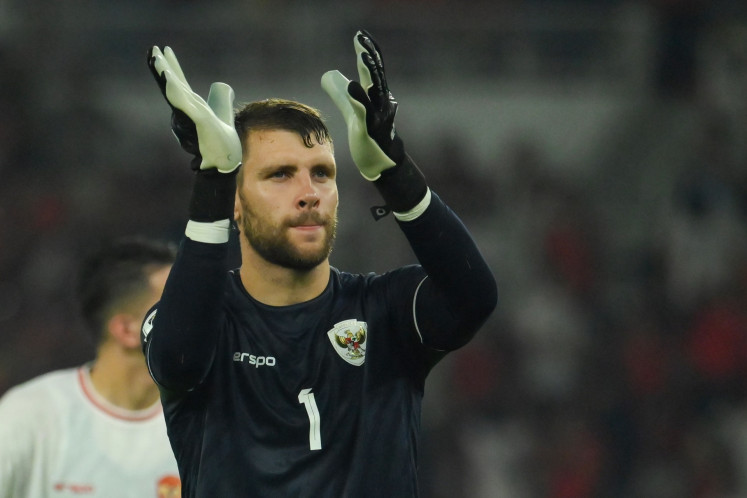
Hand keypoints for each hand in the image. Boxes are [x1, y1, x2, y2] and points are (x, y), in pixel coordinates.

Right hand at [147, 46, 240, 172]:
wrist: (224, 161)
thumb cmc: (220, 141)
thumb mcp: (222, 111)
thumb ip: (221, 98)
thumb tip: (223, 86)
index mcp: (191, 105)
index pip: (179, 82)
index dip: (172, 65)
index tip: (164, 48)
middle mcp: (186, 110)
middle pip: (171, 85)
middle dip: (162, 67)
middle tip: (152, 49)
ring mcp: (190, 117)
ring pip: (175, 93)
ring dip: (166, 77)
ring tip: (158, 61)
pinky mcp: (199, 122)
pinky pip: (186, 105)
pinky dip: (177, 93)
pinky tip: (170, 81)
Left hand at [321, 30, 403, 180]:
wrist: (383, 161)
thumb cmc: (370, 134)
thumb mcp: (354, 110)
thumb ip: (342, 93)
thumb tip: (328, 75)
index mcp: (376, 95)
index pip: (372, 69)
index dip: (367, 51)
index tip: (360, 35)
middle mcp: (381, 102)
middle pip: (376, 74)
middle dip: (370, 55)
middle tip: (362, 38)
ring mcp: (378, 115)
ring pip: (374, 90)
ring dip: (370, 72)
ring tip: (362, 55)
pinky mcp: (371, 129)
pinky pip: (366, 112)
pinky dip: (360, 98)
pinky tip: (353, 86)